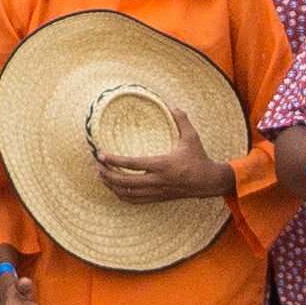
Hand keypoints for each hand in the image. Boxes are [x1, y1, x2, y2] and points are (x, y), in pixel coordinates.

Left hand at [92, 100, 233, 206]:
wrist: (208, 182)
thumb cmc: (199, 158)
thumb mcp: (192, 137)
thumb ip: (181, 119)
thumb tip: (170, 103)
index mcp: (163, 165)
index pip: (134, 164)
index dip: (116, 160)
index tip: (102, 155)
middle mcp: (158, 180)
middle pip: (126, 182)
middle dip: (108, 175)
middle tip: (97, 166)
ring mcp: (157, 191)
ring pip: (128, 194)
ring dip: (112, 186)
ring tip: (100, 176)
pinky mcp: (157, 198)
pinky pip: (135, 201)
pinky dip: (121, 196)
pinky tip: (113, 188)